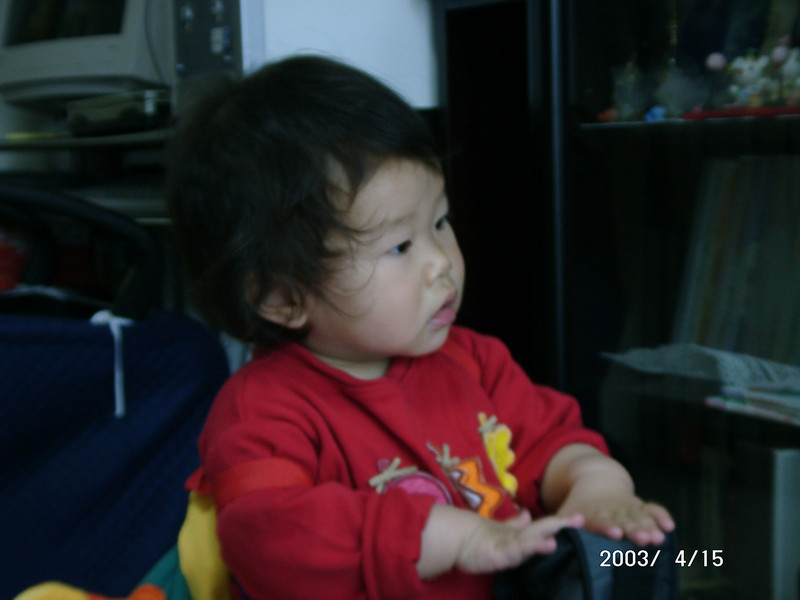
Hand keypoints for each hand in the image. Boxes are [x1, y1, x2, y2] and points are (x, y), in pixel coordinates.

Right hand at [417, 505, 583, 579]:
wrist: (454, 539)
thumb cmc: (478, 538)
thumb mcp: (501, 533)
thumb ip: (515, 525)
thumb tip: (527, 515)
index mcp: (519, 533)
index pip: (543, 526)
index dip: (560, 522)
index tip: (580, 517)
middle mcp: (516, 536)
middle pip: (541, 528)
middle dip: (561, 524)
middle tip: (581, 518)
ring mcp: (508, 544)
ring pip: (531, 538)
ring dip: (548, 532)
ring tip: (566, 527)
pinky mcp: (499, 554)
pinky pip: (517, 551)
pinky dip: (532, 546)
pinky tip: (546, 544)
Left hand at [558, 483, 674, 545]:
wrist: (595, 479)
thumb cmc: (579, 506)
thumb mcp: (567, 512)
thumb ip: (560, 525)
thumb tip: (549, 536)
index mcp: (594, 513)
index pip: (601, 521)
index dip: (607, 527)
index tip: (615, 533)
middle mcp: (614, 512)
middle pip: (625, 521)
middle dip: (635, 530)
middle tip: (643, 539)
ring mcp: (629, 509)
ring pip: (641, 518)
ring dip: (650, 527)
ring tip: (658, 538)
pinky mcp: (640, 507)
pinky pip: (653, 509)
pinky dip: (661, 516)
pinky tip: (670, 526)